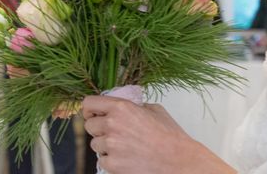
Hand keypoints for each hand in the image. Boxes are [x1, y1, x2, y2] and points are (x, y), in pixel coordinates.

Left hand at [83, 96, 235, 173]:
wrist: (177, 159)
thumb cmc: (169, 135)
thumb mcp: (153, 109)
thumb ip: (133, 106)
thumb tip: (122, 106)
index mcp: (121, 107)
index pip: (89, 103)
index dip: (90, 108)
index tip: (93, 113)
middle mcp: (112, 124)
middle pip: (89, 125)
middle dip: (99, 128)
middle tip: (112, 131)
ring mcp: (111, 146)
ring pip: (95, 144)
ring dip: (105, 145)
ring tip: (123, 146)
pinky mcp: (112, 164)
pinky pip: (102, 160)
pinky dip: (111, 159)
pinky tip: (125, 157)